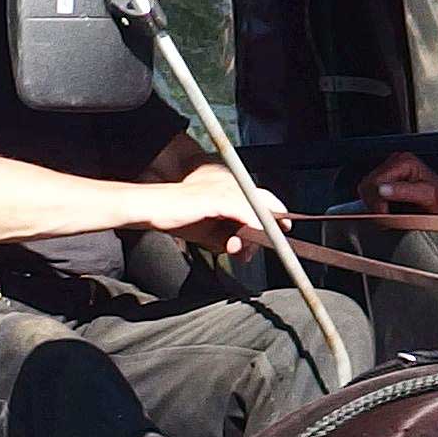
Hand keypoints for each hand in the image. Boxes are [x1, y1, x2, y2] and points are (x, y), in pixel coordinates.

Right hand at [149, 164, 273, 259]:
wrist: (152, 208)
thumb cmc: (176, 216)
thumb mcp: (209, 233)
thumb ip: (229, 240)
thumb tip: (245, 253)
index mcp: (229, 187)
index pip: (261, 197)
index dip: (276, 213)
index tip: (285, 228)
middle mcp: (231, 183)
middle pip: (264, 202)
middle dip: (270, 226)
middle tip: (270, 244)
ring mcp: (225, 189)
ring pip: (256, 208)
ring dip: (261, 230)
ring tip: (253, 247)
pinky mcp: (217, 198)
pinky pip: (244, 212)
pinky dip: (252, 225)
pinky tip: (253, 237)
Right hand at [358, 151, 437, 214]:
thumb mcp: (427, 195)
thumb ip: (404, 191)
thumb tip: (382, 190)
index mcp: (403, 161)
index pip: (374, 182)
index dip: (376, 202)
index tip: (385, 216)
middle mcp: (395, 161)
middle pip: (367, 185)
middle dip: (374, 203)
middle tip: (388, 216)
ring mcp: (390, 169)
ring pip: (366, 189)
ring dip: (374, 204)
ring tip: (390, 213)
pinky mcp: (388, 178)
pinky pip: (370, 191)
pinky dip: (376, 203)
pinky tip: (389, 208)